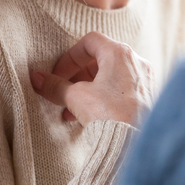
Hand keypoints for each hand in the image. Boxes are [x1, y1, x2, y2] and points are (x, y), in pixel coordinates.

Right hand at [30, 32, 154, 126]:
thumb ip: (55, 86)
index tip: (58, 74)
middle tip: (63, 90)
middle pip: (100, 59)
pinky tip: (87, 116)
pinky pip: (120, 90)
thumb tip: (37, 79)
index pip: (90, 41)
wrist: (136, 143)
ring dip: (87, 88)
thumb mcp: (76, 98)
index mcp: (119, 53)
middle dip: (77, 75)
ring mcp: (144, 79)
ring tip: (71, 106)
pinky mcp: (147, 97)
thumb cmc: (110, 115)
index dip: (70, 56)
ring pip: (110, 77)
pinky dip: (102, 97)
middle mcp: (136, 62)